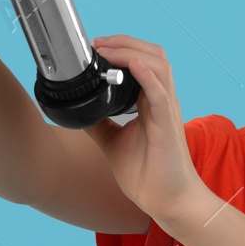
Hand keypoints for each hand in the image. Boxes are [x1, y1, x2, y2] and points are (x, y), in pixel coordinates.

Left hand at [83, 34, 209, 227]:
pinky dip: (147, 75)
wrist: (167, 202)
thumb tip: (77, 109)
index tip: (95, 46)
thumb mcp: (113, 142)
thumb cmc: (148, 175)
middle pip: (153, 55)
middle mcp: (161, 101)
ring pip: (159, 66)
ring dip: (131, 53)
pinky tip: (133, 66)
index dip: (121, 48)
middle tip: (98, 44)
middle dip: (125, 43)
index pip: (143, 61)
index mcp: (150, 102)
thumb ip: (99, 123)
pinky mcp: (168, 126)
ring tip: (108, 51)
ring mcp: (166, 111)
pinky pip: (161, 93)